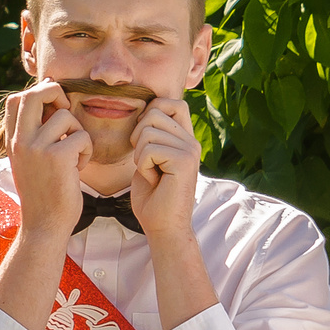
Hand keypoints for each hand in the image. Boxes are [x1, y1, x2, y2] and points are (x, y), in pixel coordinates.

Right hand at [5, 80, 90, 239]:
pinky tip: (78, 168)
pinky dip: (86, 151)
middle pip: (34, 94)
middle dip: (55, 92)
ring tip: (74, 154)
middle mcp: (20, 141)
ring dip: (78, 132)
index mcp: (12, 141)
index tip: (53, 105)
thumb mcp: (28, 160)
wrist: (44, 225)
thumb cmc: (43, 192)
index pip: (15, 100)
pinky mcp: (57, 158)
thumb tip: (48, 99)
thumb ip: (33, 134)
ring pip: (65, 116)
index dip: (37, 92)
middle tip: (66, 110)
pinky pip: (81, 137)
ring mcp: (37, 149)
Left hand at [125, 96, 203, 235]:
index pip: (172, 102)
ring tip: (152, 173)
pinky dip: (142, 166)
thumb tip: (144, 112)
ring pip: (147, 131)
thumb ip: (151, 136)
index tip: (143, 140)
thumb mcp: (149, 159)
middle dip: (138, 137)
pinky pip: (149, 150)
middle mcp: (191, 141)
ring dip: (139, 155)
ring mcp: (190, 150)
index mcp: (185, 138)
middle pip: (154, 112)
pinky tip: (154, 180)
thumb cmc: (153, 197)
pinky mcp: (184, 161)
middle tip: (146, 162)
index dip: (151, 112)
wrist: (164, 227)